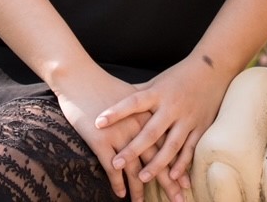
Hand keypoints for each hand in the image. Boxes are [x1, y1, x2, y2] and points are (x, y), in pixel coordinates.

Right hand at [56, 67, 183, 201]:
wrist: (79, 76)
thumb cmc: (103, 85)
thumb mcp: (132, 94)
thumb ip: (145, 109)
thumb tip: (155, 118)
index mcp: (149, 114)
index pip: (168, 145)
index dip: (178, 166)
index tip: (186, 183)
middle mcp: (138, 126)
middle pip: (157, 159)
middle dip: (168, 182)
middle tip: (178, 199)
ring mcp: (120, 134)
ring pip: (135, 168)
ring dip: (140, 189)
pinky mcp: (101, 140)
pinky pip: (112, 168)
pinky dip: (117, 183)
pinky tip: (120, 194)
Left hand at [95, 55, 232, 200]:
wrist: (213, 69)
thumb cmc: (179, 76)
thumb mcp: (157, 81)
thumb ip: (138, 93)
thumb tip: (112, 98)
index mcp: (158, 93)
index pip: (133, 102)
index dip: (116, 112)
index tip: (98, 122)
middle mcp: (172, 107)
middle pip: (151, 131)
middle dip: (133, 148)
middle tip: (116, 163)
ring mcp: (188, 118)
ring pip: (171, 144)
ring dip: (157, 163)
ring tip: (142, 177)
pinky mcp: (201, 127)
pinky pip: (191, 148)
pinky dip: (182, 163)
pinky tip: (172, 176)